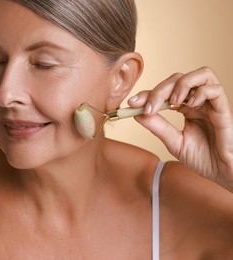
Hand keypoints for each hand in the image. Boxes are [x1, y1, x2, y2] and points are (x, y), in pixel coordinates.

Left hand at [128, 67, 232, 190]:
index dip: (147, 94)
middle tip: (149, 107)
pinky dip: (200, 93)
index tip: (132, 103)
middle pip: (178, 79)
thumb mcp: (174, 142)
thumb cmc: (203, 159)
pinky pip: (215, 89)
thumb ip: (158, 127)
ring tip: (173, 103)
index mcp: (185, 108)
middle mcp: (198, 102)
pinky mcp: (224, 109)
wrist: (222, 174)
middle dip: (159, 90)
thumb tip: (137, 114)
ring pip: (201, 74)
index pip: (165, 92)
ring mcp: (211, 104)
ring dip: (181, 84)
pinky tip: (190, 107)